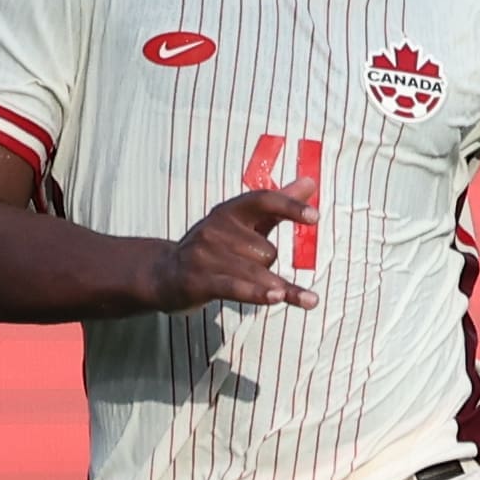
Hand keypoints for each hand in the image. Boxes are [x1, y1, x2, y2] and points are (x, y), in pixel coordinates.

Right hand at [151, 186, 316, 312]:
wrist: (164, 274)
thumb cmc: (213, 247)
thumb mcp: (243, 223)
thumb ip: (278, 204)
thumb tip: (310, 181)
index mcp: (229, 211)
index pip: (263, 201)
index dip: (289, 207)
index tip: (315, 217)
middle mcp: (215, 229)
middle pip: (265, 250)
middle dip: (266, 264)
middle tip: (245, 268)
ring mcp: (205, 255)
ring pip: (257, 271)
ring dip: (272, 286)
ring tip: (281, 294)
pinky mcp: (199, 281)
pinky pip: (237, 287)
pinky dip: (258, 293)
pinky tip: (279, 297)